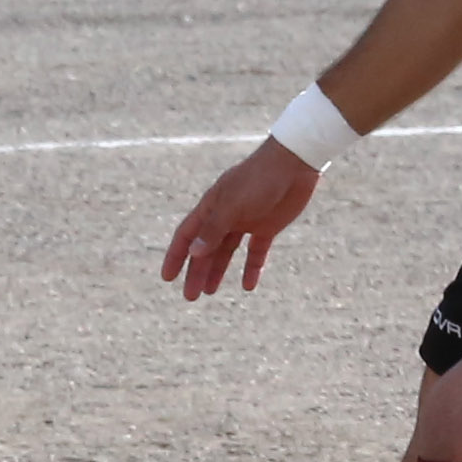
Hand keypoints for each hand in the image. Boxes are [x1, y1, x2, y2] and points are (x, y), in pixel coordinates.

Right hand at [159, 141, 322, 299]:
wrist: (294, 164)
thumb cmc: (259, 179)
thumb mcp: (233, 205)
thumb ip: (214, 229)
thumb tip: (194, 252)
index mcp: (211, 207)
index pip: (186, 235)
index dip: (176, 256)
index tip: (167, 278)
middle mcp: (225, 215)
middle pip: (206, 248)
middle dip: (196, 272)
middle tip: (190, 297)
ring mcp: (246, 221)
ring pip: (227, 251)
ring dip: (218, 271)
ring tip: (210, 292)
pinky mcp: (267, 226)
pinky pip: (255, 252)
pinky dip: (251, 268)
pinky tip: (248, 286)